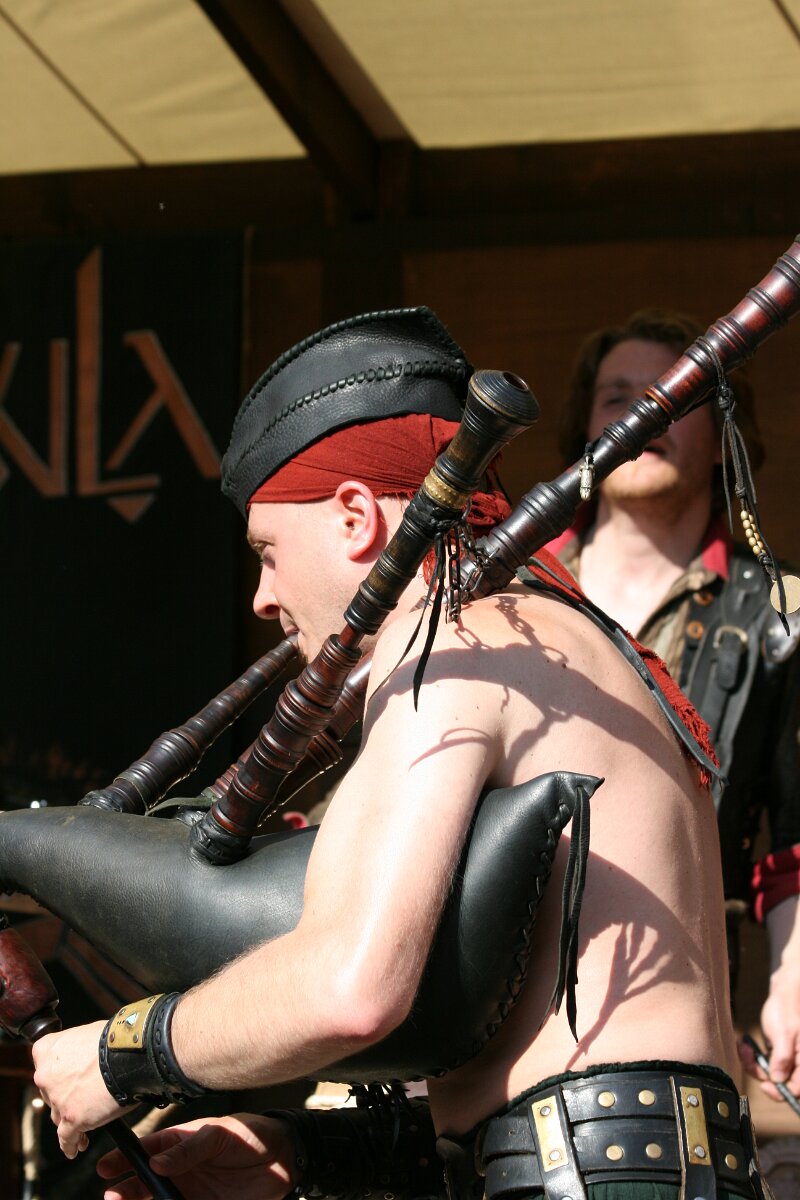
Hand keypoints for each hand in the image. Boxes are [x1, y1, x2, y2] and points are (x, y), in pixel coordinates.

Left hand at [32, 1020, 129, 1157]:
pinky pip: (66, 1138)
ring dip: (68, 1121)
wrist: (130, 1053)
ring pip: (58, 1116)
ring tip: (81, 1129)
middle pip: (51, 1093)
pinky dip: (70, 1144)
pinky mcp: (72, 1119)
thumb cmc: (114, 1039)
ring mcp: (58, 1099)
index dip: (58, 1072)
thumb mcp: (88, 1034)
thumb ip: (78, 1049)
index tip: (67, 1077)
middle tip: (80, 1100)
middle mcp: (46, 1076)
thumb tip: (87, 1057)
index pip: (44, 1064)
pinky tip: (75, 1148)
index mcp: (47, 1050)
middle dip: (64, 1097)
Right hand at [96, 1113, 297, 1199]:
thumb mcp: (220, 1133)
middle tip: (112, 1197)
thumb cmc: (250, 1135)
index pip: (146, 1151)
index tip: (104, 1168)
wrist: (283, 1159)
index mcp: (180, 1144)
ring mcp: (190, 1191)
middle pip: (144, 1183)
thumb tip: (156, 1163)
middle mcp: (180, 1170)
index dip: (123, 1159)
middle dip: (125, 1191)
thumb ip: (190, 1148)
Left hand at [738, 970, 799, 1102]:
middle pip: (781, 1084)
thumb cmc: (789, 1008)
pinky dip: (753, 1057)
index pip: (797, 1090)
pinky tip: (745, 1044)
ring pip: (770, 1074)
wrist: (786, 991)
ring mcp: (789, 1060)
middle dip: (761, 1072)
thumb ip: (783, 1058)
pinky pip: (766, 1064)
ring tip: (745, 1045)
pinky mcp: (779, 1054)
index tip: (764, 1084)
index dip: (781, 1091)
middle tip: (748, 1055)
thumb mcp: (785, 1032)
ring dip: (754, 1063)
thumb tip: (778, 1080)